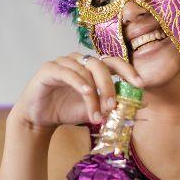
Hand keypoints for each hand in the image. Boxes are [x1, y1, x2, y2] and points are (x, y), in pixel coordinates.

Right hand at [10, 53, 141, 130]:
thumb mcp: (92, 110)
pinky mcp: (49, 69)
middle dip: (109, 87)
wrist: (39, 119)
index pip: (113, 62)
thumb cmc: (66, 110)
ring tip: (95, 115)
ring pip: (85, 72)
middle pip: (100, 65)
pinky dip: (79, 83)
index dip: (128, 70)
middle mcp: (78, 61)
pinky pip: (68, 72)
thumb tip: (136, 105)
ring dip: (93, 95)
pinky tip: (86, 93)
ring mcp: (63, 62)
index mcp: (91, 67)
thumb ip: (109, 106)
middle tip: (113, 106)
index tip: (140, 84)